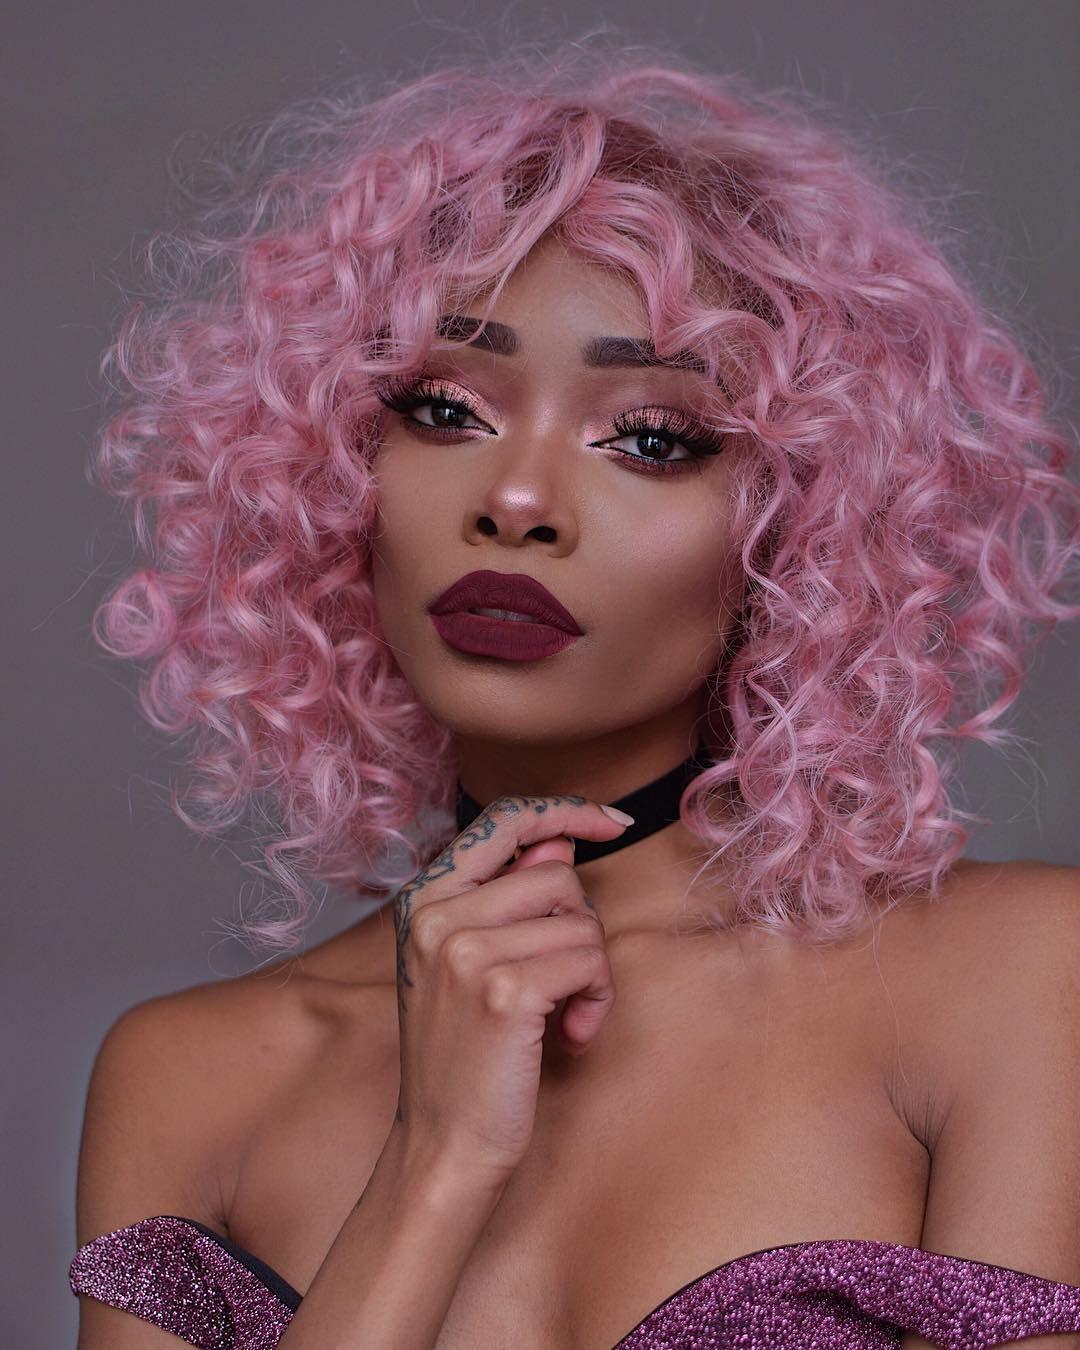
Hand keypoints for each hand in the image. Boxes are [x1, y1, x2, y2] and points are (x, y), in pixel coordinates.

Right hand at [391, 795, 630, 1185]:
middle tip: (565, 983)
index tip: (612, 821)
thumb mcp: (473, 964)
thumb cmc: (466, 1055)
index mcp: (422, 899)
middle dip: (581, 929)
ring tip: (566, 1015)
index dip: (566, 811)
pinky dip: (597, 999)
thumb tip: (561, 839)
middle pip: (558, 876)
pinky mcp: (502, 991)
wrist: (443, 1147)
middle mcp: (434, 914)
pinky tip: (572, 1035)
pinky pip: (590, 961)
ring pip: (581, 919)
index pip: (503, 821)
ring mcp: (463, 950)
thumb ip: (510, 897)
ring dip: (592, 971)